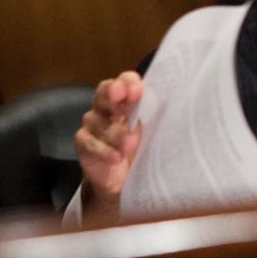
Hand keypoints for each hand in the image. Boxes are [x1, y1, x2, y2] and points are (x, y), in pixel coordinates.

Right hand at [74, 71, 143, 222]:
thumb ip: (152, 114)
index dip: (128, 82)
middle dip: (114, 97)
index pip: (123, 81)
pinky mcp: (83, 142)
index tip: (138, 91)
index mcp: (124, 98)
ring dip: (116, 133)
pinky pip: (90, 143)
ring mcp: (92, 123)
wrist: (124, 176)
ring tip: (130, 143)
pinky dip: (105, 151)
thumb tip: (172, 104)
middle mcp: (105, 106)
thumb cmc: (141, 145)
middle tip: (125, 108)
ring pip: (99, 122)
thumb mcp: (150, 128)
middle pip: (103, 94)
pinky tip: (117, 157)